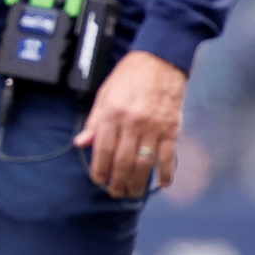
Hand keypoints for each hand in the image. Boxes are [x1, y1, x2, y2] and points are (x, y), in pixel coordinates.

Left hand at [73, 50, 184, 197]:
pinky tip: (162, 184)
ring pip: (144, 162)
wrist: (159, 62)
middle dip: (117, 181)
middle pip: (123, 160)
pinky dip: (166, 172)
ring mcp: (154, 127)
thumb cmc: (129, 77)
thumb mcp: (104, 94)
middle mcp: (132, 122)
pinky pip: (169, 156)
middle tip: (115, 193)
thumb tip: (81, 142)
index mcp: (112, 113)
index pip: (103, 149)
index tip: (98, 180)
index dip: (99, 168)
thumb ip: (94, 121)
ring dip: (138, 182)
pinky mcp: (172, 128)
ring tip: (133, 192)